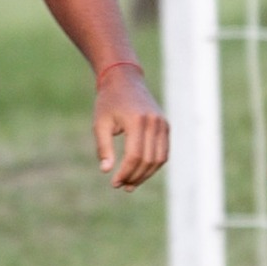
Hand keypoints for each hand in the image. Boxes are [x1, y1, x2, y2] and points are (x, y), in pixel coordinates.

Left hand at [93, 65, 168, 189]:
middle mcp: (154, 122)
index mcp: (137, 120)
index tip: (114, 183)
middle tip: (121, 185)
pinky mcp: (165, 126)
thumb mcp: (100, 123)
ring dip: (145, 174)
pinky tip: (140, 172)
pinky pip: (163, 152)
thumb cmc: (108, 102)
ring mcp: (162, 124)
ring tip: (130, 183)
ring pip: (159, 159)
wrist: (124, 80)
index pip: (134, 155)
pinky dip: (153, 165)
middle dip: (135, 176)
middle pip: (148, 160)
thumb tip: (106, 171)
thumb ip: (103, 147)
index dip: (125, 173)